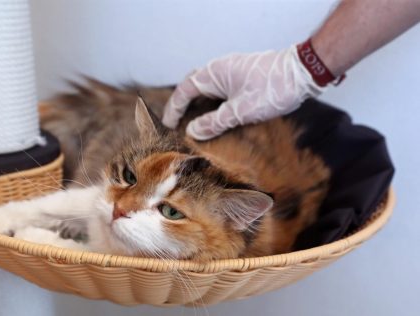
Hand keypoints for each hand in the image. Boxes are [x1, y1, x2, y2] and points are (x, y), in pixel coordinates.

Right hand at [162, 45, 325, 139]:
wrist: (303, 73)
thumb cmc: (272, 89)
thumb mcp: (240, 111)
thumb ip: (214, 122)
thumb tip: (193, 132)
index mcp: (214, 73)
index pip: (184, 90)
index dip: (174, 109)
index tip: (169, 125)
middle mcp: (219, 69)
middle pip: (192, 87)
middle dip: (183, 105)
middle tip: (177, 123)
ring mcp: (232, 71)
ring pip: (206, 88)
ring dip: (197, 104)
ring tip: (192, 123)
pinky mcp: (242, 77)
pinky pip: (220, 89)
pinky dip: (212, 103)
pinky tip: (215, 116)